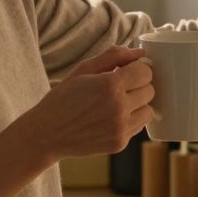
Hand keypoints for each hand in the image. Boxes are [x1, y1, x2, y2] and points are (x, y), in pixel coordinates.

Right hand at [23, 46, 153, 159]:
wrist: (47, 133)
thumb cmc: (63, 98)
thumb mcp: (84, 69)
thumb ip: (114, 56)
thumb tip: (140, 52)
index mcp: (110, 85)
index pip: (145, 72)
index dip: (137, 69)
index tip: (126, 71)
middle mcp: (119, 108)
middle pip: (150, 91)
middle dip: (138, 86)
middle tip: (120, 87)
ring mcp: (120, 128)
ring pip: (149, 110)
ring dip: (138, 104)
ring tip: (117, 103)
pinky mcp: (120, 143)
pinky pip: (139, 126)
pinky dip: (130, 120)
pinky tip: (111, 118)